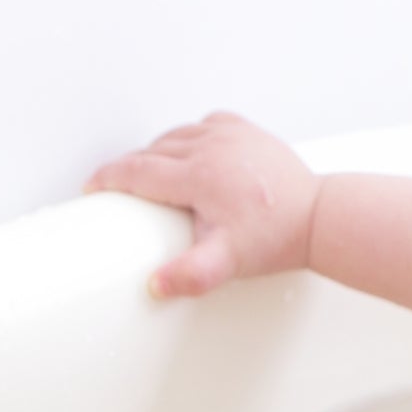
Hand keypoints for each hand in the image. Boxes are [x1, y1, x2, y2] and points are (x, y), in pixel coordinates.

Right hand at [86, 111, 322, 299]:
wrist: (318, 217)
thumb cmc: (275, 238)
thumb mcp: (229, 262)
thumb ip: (191, 274)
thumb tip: (155, 286)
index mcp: (198, 175)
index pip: (138, 170)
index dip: (109, 178)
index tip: (93, 187)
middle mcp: (211, 146)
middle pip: (153, 151)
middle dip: (131, 169)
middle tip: (119, 189)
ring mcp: (230, 133)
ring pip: (176, 135)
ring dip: (158, 153)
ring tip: (151, 176)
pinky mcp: (246, 130)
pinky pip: (205, 125)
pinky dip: (190, 137)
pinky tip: (189, 153)